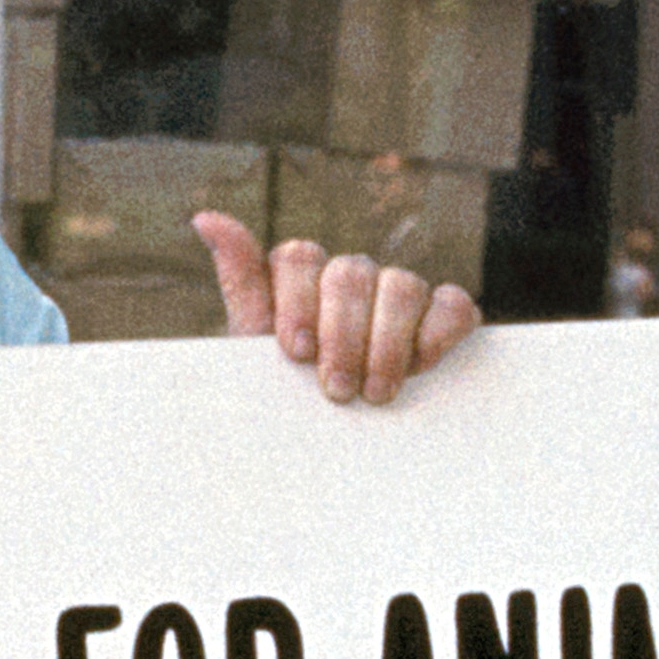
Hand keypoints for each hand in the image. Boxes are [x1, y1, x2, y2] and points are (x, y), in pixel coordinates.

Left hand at [196, 211, 479, 404]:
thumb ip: (240, 280)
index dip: (298, 302)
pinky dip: (440, 331)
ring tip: (376, 392)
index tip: (295, 352)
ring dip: (388, 343)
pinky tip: (422, 365)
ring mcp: (399, 292)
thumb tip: (205, 217)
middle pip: (351, 274)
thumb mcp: (253, 344)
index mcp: (302, 276)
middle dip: (343, 336)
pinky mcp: (443, 316)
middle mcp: (351, 276)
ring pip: (403, 285)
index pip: (299, 257)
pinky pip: (452, 304)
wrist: (329, 441)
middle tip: (337, 390)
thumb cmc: (287, 389)